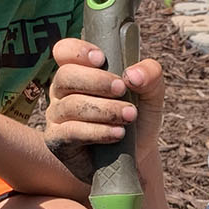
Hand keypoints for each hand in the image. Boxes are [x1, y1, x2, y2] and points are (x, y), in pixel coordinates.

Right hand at [44, 37, 164, 174]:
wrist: (137, 157)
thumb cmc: (138, 118)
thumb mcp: (151, 94)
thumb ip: (150, 75)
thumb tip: (132, 75)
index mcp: (80, 71)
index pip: (64, 51)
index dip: (78, 51)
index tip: (101, 59)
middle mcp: (62, 91)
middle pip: (65, 76)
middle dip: (96, 81)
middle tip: (122, 90)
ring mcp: (57, 116)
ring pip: (71, 105)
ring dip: (104, 109)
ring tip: (129, 116)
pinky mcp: (58, 141)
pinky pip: (70, 132)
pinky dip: (97, 131)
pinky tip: (117, 133)